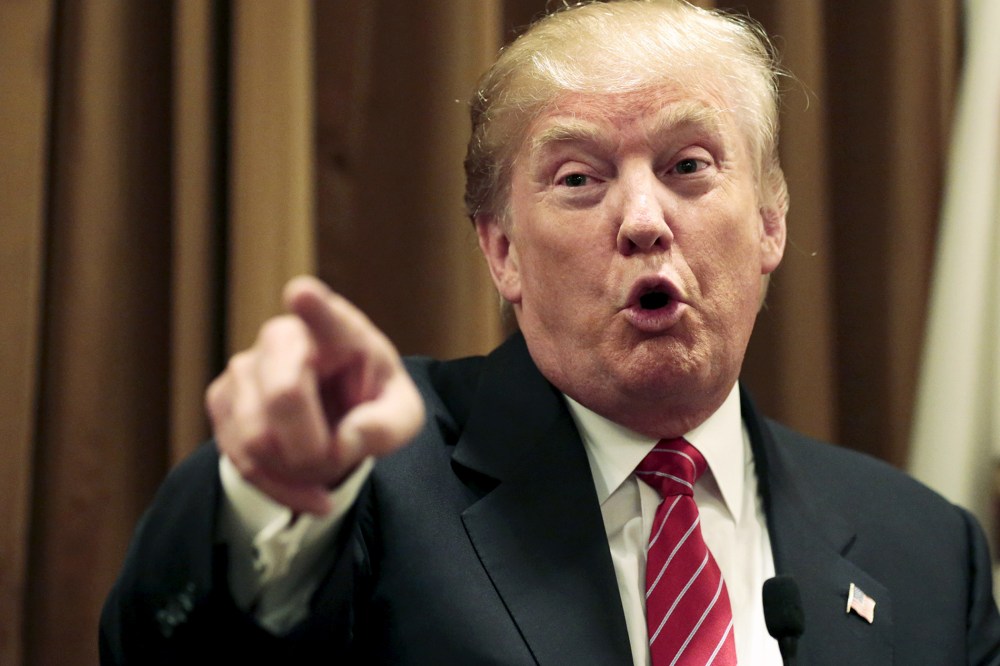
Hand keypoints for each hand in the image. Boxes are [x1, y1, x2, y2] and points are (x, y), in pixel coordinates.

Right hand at [206, 276, 424, 513]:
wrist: (333, 414)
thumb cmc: (371, 402)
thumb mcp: (401, 416)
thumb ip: (387, 427)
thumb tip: (344, 441)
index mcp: (338, 331)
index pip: (324, 315)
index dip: (312, 305)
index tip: (302, 294)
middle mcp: (284, 336)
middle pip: (285, 396)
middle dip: (313, 448)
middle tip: (338, 458)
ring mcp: (245, 365)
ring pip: (257, 438)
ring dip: (296, 472)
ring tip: (322, 466)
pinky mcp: (222, 399)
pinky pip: (241, 459)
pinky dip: (277, 486)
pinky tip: (302, 485)